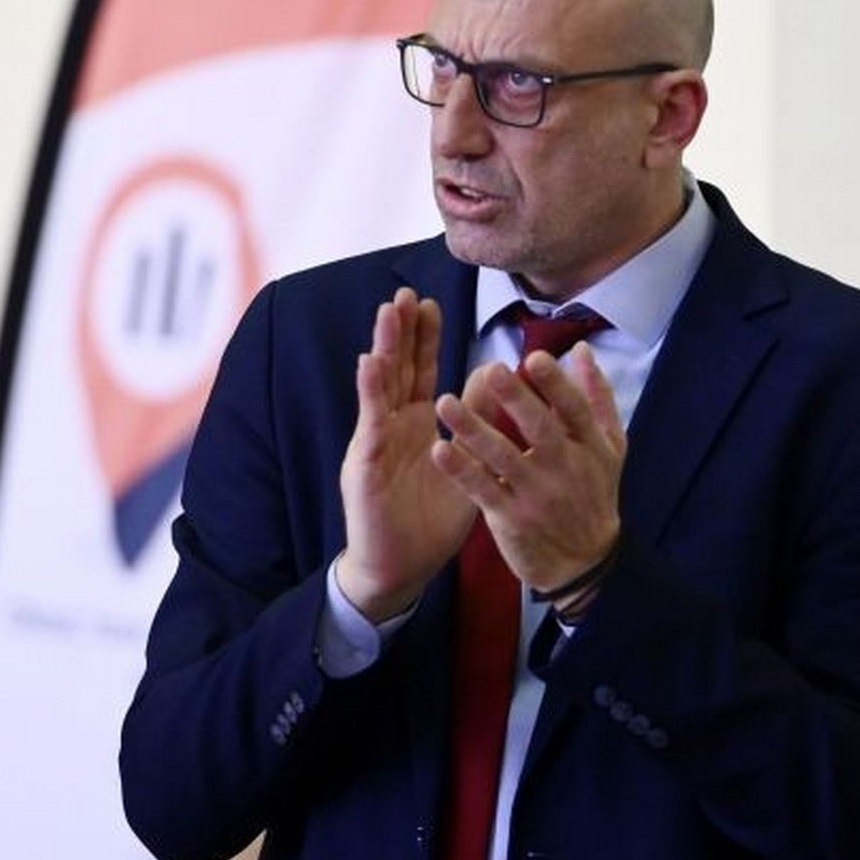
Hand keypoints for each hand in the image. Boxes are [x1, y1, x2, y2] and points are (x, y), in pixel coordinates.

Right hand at [337, 288, 476, 621]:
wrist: (400, 567)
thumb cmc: (429, 520)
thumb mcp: (463, 466)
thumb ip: (474, 426)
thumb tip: (494, 384)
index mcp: (415, 425)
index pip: (419, 372)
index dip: (423, 340)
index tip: (430, 304)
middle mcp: (392, 426)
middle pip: (397, 369)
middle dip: (401, 331)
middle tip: (405, 293)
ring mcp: (375, 441)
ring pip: (380, 385)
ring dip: (384, 346)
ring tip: (388, 311)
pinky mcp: (365, 463)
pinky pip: (369, 421)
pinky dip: (369, 390)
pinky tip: (370, 362)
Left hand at [431, 342, 624, 590]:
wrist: (583, 562)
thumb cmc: (594, 493)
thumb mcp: (610, 447)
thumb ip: (596, 397)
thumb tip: (582, 350)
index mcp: (588, 445)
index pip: (574, 410)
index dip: (556, 385)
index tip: (534, 357)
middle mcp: (564, 467)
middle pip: (540, 430)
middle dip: (516, 400)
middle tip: (491, 370)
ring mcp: (536, 494)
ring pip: (503, 458)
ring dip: (473, 430)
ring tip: (444, 402)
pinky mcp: (510, 517)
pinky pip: (483, 490)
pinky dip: (461, 472)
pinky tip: (439, 450)